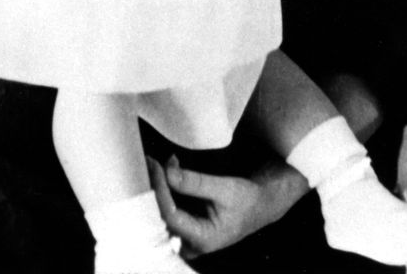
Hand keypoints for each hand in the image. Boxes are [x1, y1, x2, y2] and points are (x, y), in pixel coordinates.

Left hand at [147, 154, 306, 258]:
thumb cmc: (247, 199)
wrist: (260, 206)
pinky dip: (163, 191)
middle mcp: (191, 244)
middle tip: (146, 163)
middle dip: (152, 190)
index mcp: (203, 239)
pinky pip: (167, 210)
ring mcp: (186, 237)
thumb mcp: (225, 188)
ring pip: (161, 214)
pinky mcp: (185, 227)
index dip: (160, 190)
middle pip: (161, 218)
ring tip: (151, 164)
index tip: (155, 166)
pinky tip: (161, 172)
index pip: (171, 216)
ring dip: (155, 189)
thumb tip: (168, 172)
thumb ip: (196, 183)